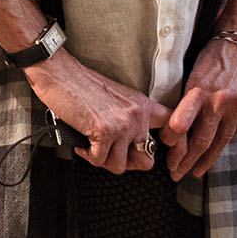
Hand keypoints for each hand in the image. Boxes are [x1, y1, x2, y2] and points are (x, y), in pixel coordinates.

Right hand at [23, 53, 172, 174]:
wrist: (58, 72)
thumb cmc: (80, 85)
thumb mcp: (116, 98)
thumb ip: (130, 119)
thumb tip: (132, 147)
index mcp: (143, 105)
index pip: (175, 127)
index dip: (177, 148)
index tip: (172, 161)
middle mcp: (137, 115)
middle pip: (146, 160)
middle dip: (127, 162)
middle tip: (111, 153)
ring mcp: (122, 124)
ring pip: (120, 165)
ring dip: (102, 159)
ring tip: (92, 145)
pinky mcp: (104, 131)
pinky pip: (100, 161)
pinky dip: (88, 155)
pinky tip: (82, 143)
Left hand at [162, 37, 236, 178]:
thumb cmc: (215, 52)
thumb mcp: (196, 68)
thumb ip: (189, 95)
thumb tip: (176, 123)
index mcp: (199, 87)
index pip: (182, 120)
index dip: (173, 139)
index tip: (165, 148)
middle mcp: (219, 100)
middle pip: (202, 140)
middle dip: (187, 160)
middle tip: (176, 173)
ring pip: (220, 142)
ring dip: (206, 160)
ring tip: (195, 172)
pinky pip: (236, 131)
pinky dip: (225, 140)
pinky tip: (216, 148)